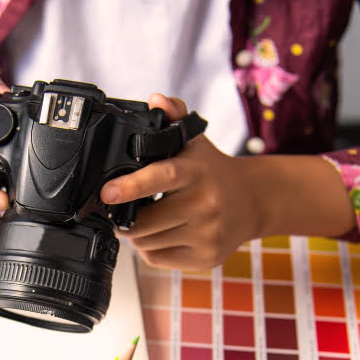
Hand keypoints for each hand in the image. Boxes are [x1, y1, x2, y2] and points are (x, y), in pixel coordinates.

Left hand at [101, 94, 354, 269]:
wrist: (254, 201)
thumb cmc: (213, 171)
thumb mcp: (194, 140)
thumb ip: (174, 115)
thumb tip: (156, 100)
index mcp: (196, 171)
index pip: (160, 178)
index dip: (130, 187)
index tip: (105, 193)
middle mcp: (204, 204)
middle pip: (144, 222)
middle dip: (124, 219)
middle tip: (120, 211)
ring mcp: (207, 233)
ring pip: (147, 244)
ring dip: (137, 235)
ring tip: (145, 220)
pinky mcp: (206, 257)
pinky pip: (159, 259)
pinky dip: (151, 249)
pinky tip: (162, 234)